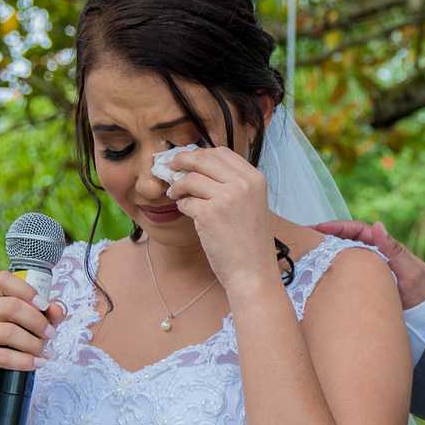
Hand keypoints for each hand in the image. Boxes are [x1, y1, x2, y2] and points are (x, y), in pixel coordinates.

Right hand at [0, 272, 65, 401]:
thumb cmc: (16, 344)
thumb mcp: (36, 325)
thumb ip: (49, 314)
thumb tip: (58, 308)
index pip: (4, 280)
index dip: (27, 291)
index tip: (44, 306)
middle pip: (10, 306)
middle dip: (37, 322)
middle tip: (51, 334)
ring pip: (7, 332)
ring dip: (33, 343)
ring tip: (45, 351)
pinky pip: (1, 356)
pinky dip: (24, 360)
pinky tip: (37, 362)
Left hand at [166, 146, 275, 286]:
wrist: (253, 271)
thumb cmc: (250, 242)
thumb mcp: (252, 204)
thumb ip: (234, 184)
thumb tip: (201, 167)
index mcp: (255, 178)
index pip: (222, 152)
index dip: (200, 153)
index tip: (188, 159)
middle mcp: (243, 184)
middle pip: (203, 159)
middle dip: (181, 160)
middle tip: (169, 166)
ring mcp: (226, 198)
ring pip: (190, 178)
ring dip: (177, 186)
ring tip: (175, 195)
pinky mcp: (209, 214)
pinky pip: (185, 202)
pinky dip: (182, 206)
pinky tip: (187, 213)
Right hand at [314, 220, 424, 308]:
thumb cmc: (421, 290)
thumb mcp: (410, 270)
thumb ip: (394, 250)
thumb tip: (378, 225)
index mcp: (383, 247)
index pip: (356, 230)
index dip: (337, 227)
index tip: (318, 229)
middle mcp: (373, 256)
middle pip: (345, 242)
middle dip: (324, 238)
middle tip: (303, 238)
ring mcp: (367, 270)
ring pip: (342, 258)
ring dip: (325, 255)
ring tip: (304, 255)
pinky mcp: (363, 285)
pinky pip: (344, 275)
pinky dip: (331, 273)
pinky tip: (316, 278)